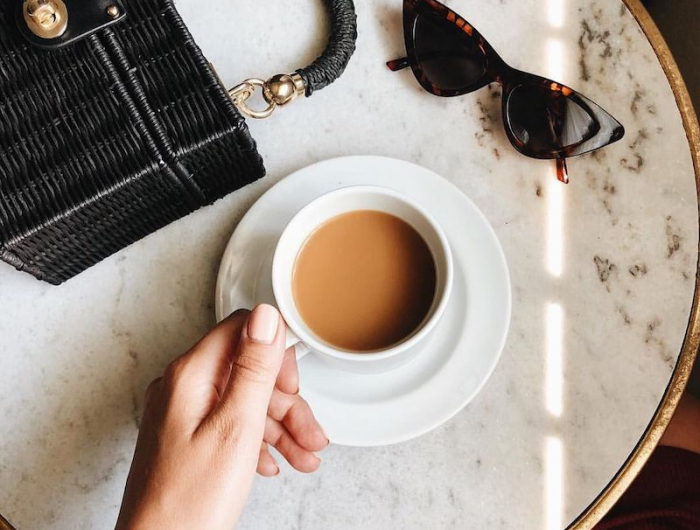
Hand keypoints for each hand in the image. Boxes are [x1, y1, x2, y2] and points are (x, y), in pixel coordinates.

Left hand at [115, 305, 327, 529]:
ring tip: (306, 457)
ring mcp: (184, 415)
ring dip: (281, 427)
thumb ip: (254, 368)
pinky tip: (276, 464)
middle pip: (247, 371)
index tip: (296, 379)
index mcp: (191, 376)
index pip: (241, 330)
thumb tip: (265, 316)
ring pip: (244, 402)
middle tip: (311, 431)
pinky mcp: (189, 439)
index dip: (275, 351)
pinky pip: (232, 426)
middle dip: (286, 401)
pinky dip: (260, 442)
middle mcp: (184, 389)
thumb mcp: (236, 428)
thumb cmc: (189, 502)